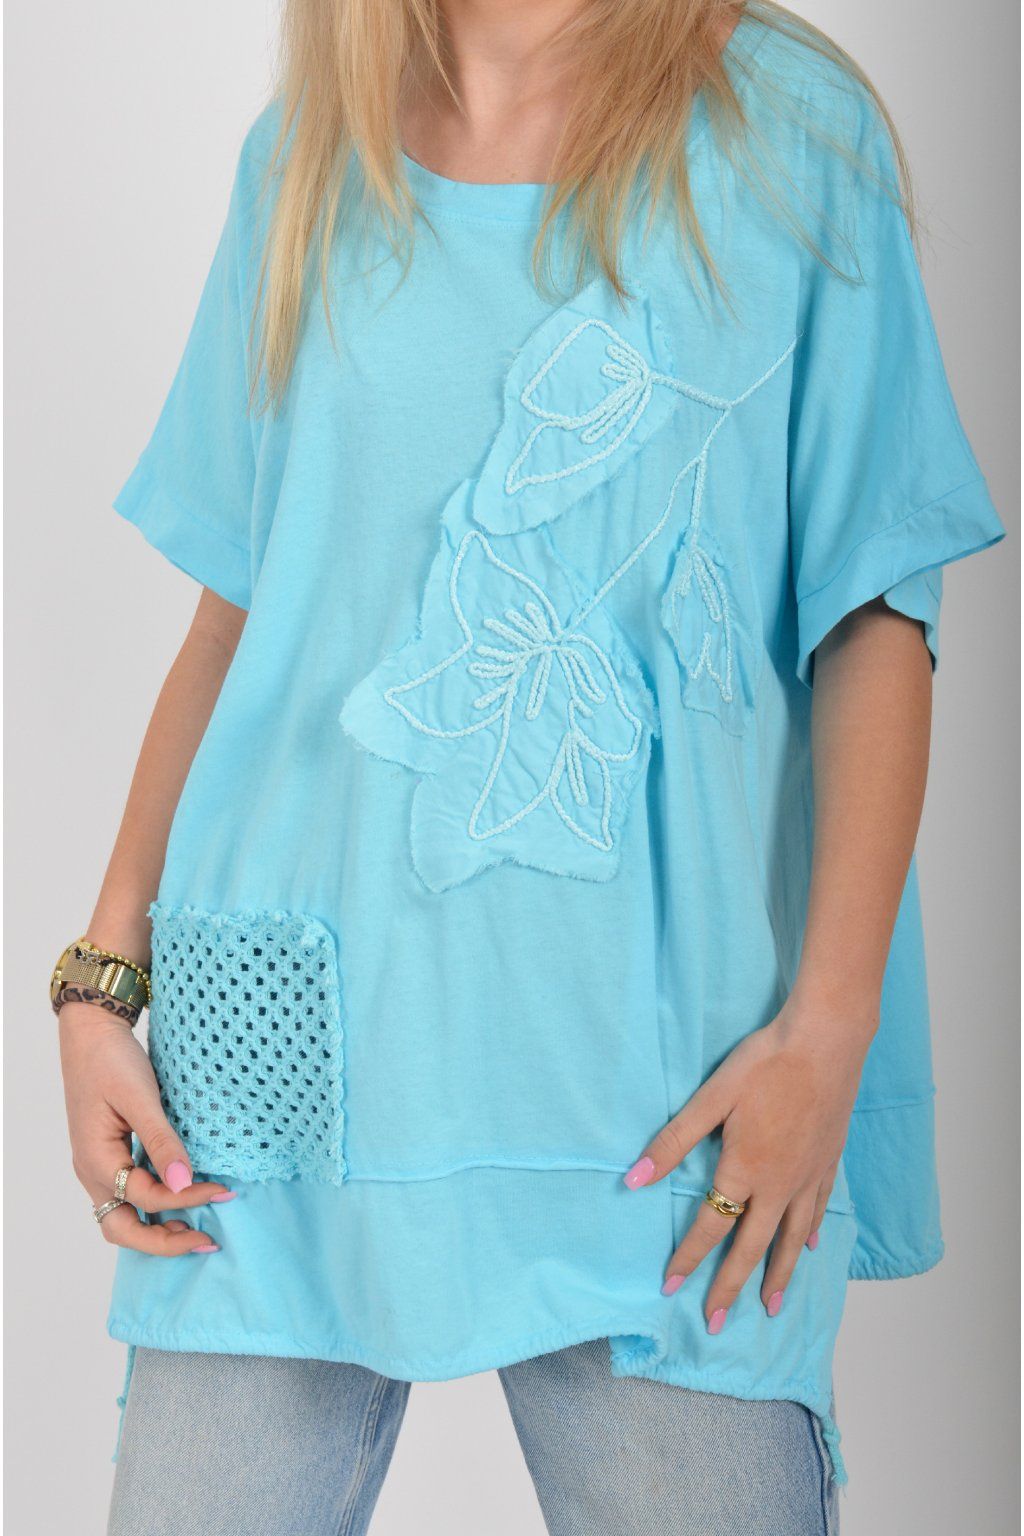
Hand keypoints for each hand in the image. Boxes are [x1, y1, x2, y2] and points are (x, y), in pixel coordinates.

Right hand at [59, 1001, 233, 1254]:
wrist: (91, 1033)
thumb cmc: (112, 1061)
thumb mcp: (140, 1098)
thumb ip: (162, 1141)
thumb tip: (184, 1182)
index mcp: (97, 1161)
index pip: (147, 1197)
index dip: (187, 1198)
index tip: (224, 1190)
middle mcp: (93, 1172)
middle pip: (123, 1229)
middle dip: (164, 1242)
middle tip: (207, 1241)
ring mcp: (98, 1166)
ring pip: (123, 1217)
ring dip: (157, 1228)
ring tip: (196, 1231)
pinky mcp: (109, 1155)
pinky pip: (128, 1195)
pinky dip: (153, 1206)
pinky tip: (180, 1198)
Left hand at [624, 993, 874, 1329]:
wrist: (826, 1042)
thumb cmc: (765, 1065)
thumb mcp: (711, 1098)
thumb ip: (674, 1141)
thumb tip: (635, 1178)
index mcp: (744, 1171)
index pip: (709, 1227)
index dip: (687, 1259)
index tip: (670, 1288)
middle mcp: (778, 1186)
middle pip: (752, 1247)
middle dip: (730, 1287)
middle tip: (716, 1323)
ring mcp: (808, 1177)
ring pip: (791, 1239)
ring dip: (778, 1275)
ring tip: (770, 1307)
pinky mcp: (829, 1162)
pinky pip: (818, 1211)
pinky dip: (811, 1234)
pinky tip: (811, 1247)